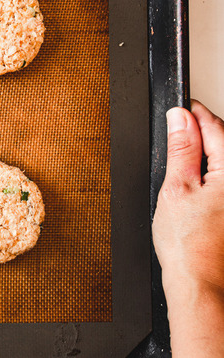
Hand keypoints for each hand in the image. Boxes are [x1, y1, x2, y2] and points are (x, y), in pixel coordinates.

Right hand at [153, 100, 223, 356]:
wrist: (201, 282)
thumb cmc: (188, 244)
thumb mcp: (175, 188)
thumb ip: (180, 148)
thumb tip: (179, 118)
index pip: (215, 127)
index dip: (194, 114)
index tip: (179, 108)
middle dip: (202, 135)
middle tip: (176, 134)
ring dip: (208, 157)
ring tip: (183, 169)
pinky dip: (213, 178)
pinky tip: (197, 191)